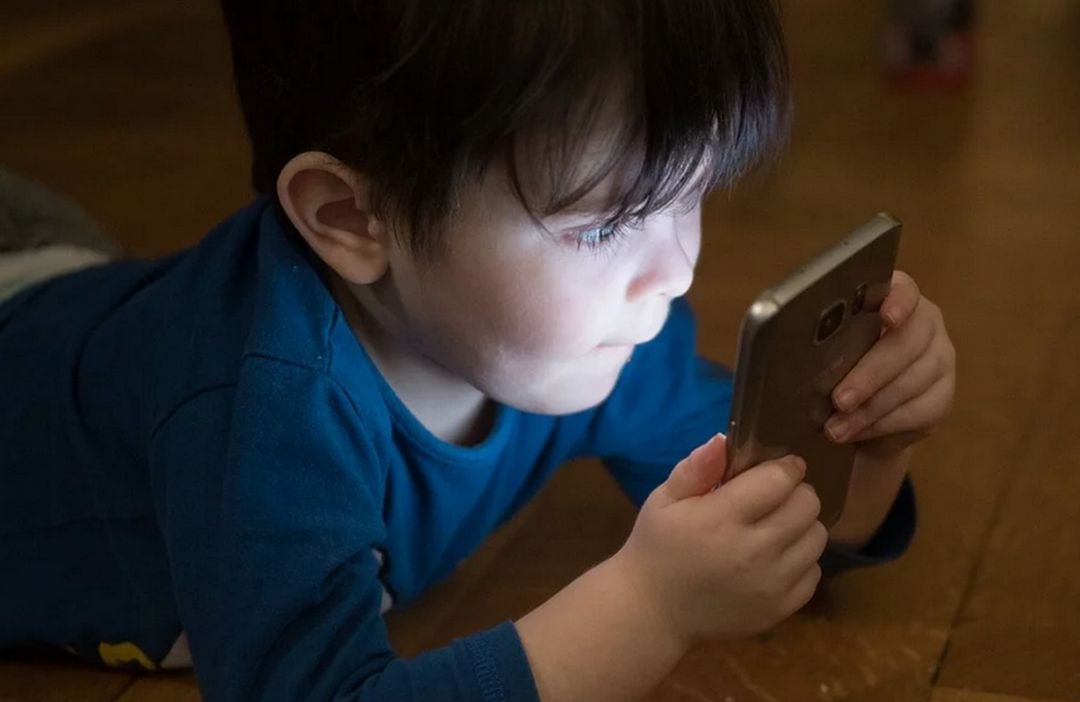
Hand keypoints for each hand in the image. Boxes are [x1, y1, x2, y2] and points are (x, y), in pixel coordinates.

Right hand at [613, 434, 826, 644]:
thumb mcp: (663, 500)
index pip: (779, 480)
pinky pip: (814, 572)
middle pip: (807, 505)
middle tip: (777, 497)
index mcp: (721, 519)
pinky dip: (801, 560)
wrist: (653, 612)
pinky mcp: (780, 609)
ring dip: (802, 525)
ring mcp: (771, 584)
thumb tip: (724, 440)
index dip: (786, 466)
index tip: (780, 465)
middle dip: (797, 493)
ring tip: (777, 526)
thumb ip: (695, 468)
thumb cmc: (656, 547)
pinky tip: (775, 558)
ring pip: (817, 537)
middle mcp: (753, 551)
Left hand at [825, 270, 955, 457]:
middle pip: (906, 343)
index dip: (898, 302)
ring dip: (871, 408)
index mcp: (893, 300)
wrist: (858, 413)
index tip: (886, 318)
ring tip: (837, 427)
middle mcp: (925, 324)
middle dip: (870, 374)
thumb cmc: (833, 369)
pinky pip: (920, 411)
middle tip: (840, 399)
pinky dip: (884, 424)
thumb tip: (795, 354)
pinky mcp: (943, 396)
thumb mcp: (823, 351)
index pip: (904, 290)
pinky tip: (858, 432)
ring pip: (912, 381)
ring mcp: (940, 359)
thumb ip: (819, 343)